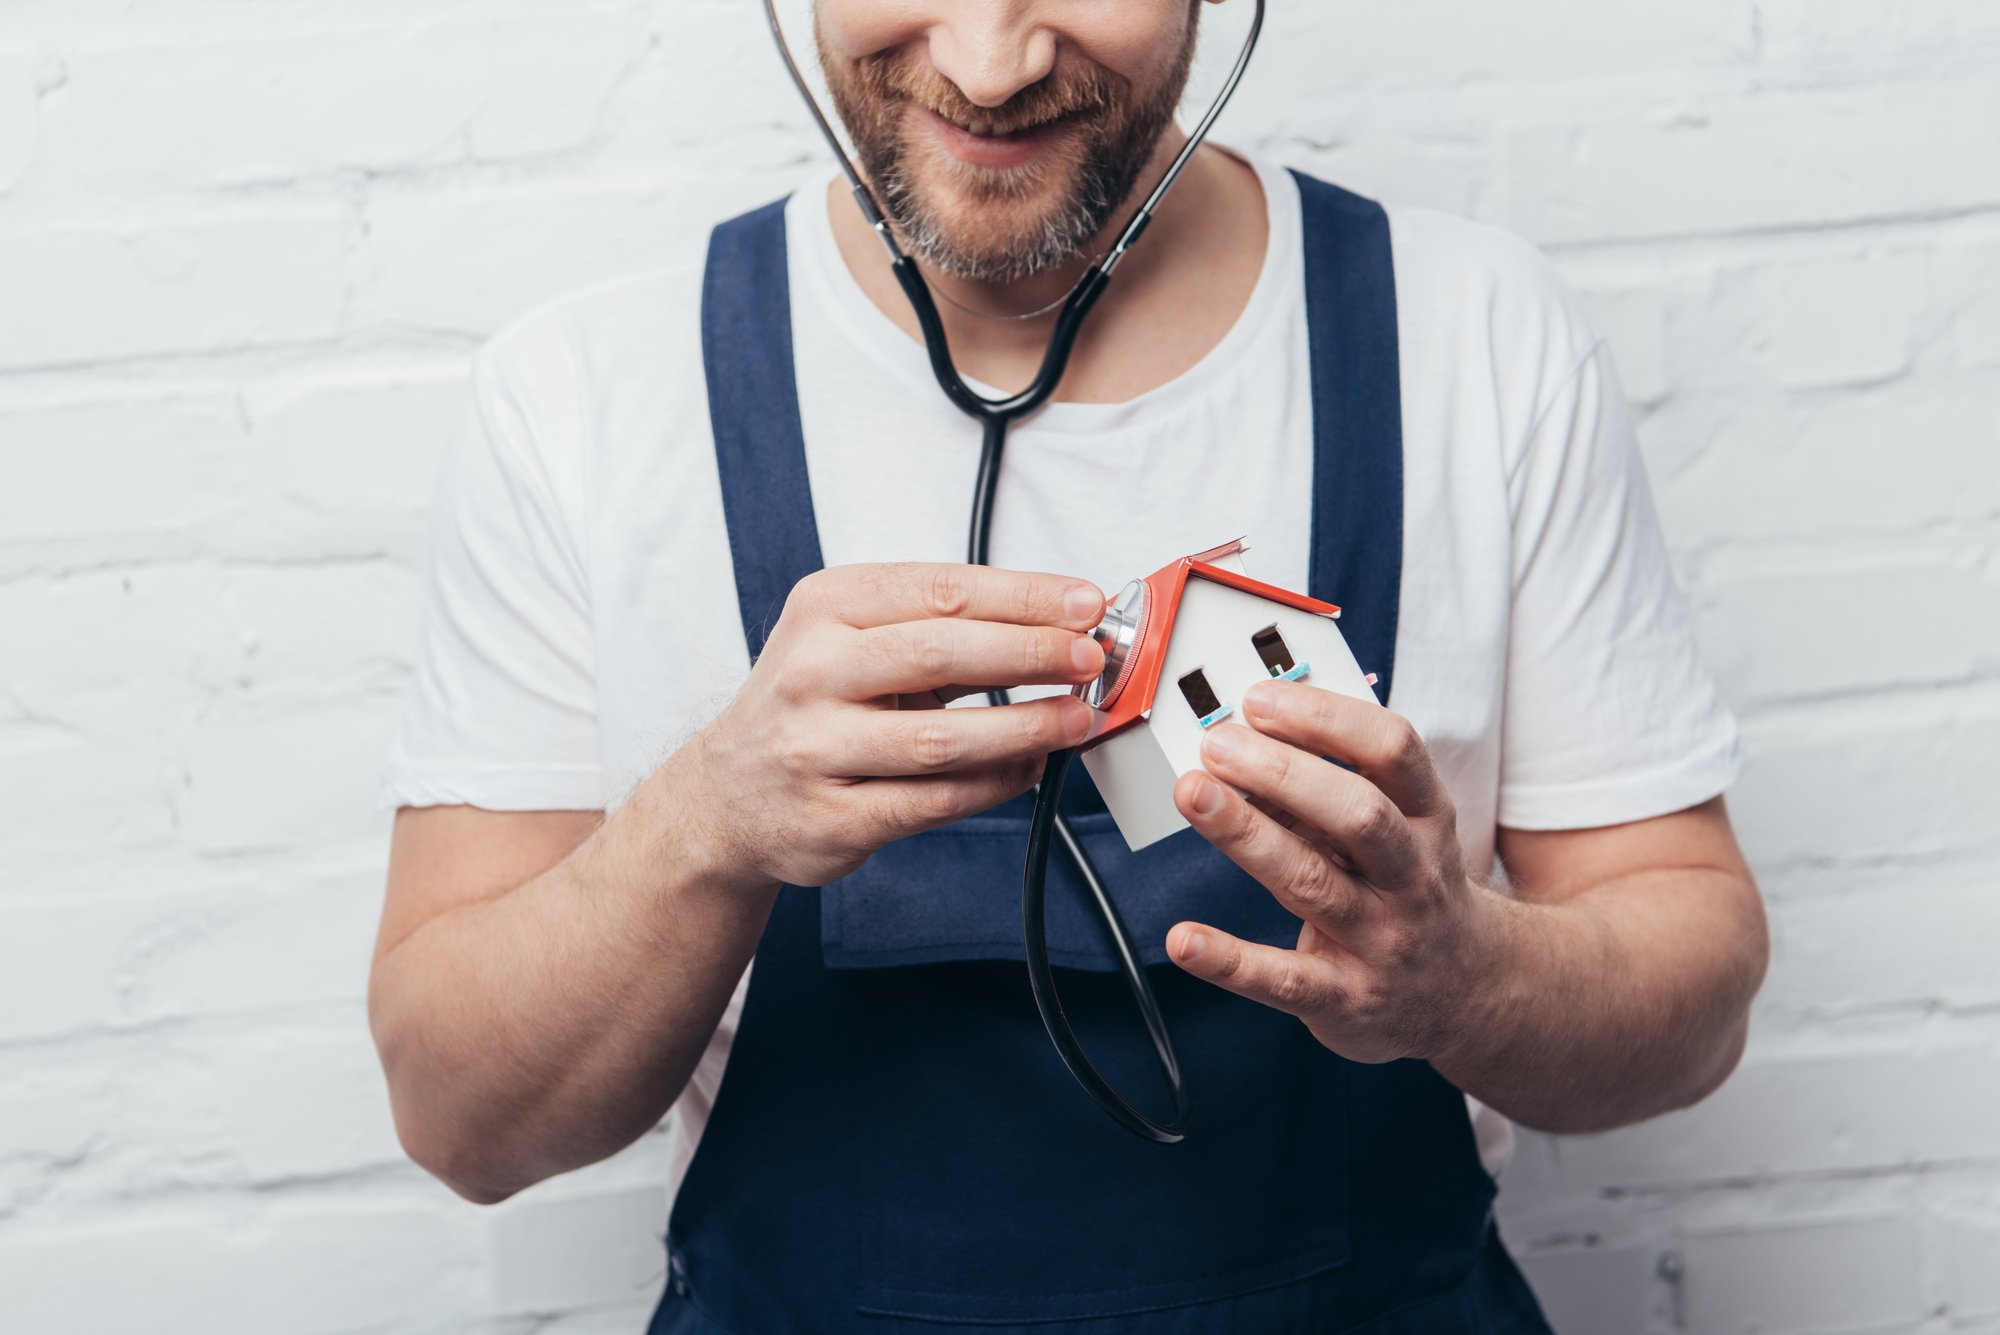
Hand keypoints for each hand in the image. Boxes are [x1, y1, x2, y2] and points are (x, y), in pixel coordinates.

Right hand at [692, 563, 1105, 888]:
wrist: (728, 796)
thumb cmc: (813, 706)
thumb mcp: (853, 640)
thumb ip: (942, 629)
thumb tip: (1057, 624)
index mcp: (824, 609)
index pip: (940, 591)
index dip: (1024, 596)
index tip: (1085, 603)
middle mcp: (812, 673)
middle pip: (942, 653)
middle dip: (1032, 652)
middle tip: (1092, 658)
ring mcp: (816, 750)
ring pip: (942, 737)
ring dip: (1025, 727)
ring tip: (1076, 719)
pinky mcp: (831, 819)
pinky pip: (933, 801)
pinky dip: (993, 785)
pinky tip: (1028, 769)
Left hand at [1166, 680, 1508, 1065]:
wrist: (1466, 993)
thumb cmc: (1410, 888)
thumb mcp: (1400, 828)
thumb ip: (1331, 788)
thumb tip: (1246, 743)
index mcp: (1427, 818)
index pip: (1394, 750)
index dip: (1327, 719)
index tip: (1261, 700)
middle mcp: (1412, 877)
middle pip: (1358, 815)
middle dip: (1283, 772)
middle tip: (1217, 744)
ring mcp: (1381, 940)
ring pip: (1313, 883)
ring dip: (1247, 835)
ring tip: (1193, 793)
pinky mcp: (1344, 998)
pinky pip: (1284, 979)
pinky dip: (1229, 959)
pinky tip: (1183, 938)